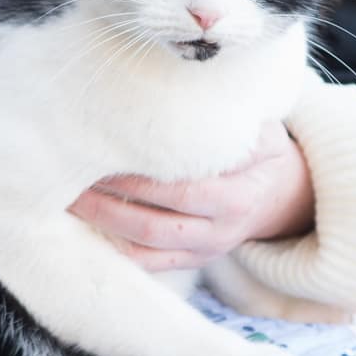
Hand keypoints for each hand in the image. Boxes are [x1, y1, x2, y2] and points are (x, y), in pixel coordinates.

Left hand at [69, 120, 314, 272]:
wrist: (285, 197)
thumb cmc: (263, 153)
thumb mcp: (263, 131)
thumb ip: (231, 121)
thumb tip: (191, 91)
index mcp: (238, 196)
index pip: (183, 190)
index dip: (141, 179)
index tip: (106, 155)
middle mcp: (221, 230)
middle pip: (155, 223)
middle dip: (110, 203)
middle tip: (74, 177)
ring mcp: (205, 250)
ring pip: (146, 247)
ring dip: (104, 225)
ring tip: (70, 201)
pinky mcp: (191, 261)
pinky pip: (148, 264)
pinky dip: (115, 249)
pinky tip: (85, 228)